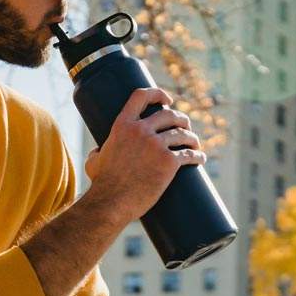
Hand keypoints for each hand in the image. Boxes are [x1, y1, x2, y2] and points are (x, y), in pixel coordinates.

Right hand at [85, 88, 204, 221]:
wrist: (112, 201)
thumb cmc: (102, 183)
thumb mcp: (95, 160)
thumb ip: (97, 152)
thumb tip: (99, 152)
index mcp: (122, 125)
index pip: (141, 96)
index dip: (158, 94)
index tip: (167, 100)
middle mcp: (140, 131)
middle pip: (169, 114)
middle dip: (181, 119)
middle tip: (184, 127)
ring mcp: (156, 145)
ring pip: (182, 134)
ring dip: (192, 138)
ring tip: (194, 144)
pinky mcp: (168, 162)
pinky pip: (189, 154)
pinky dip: (197, 155)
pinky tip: (200, 158)